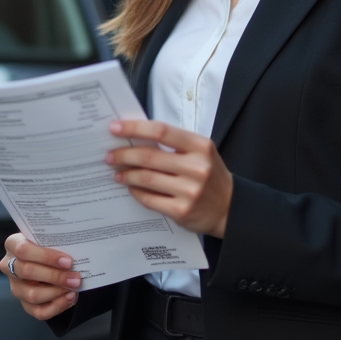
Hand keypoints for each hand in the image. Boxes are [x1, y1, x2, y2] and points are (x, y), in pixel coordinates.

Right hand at [0, 233, 79, 320]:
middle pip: (28, 272)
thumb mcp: (48, 238)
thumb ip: (55, 240)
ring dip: (57, 292)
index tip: (67, 261)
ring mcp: (16, 287)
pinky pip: (39, 311)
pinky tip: (70, 297)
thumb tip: (74, 247)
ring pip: (32, 294)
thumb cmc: (48, 245)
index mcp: (12, 244)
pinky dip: (57, 306)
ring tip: (73, 287)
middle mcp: (9, 266)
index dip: (46, 256)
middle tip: (75, 277)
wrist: (48, 260)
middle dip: (55, 276)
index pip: (23, 250)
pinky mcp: (25, 304)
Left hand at [106, 120, 232, 237]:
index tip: (115, 128)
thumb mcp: (200, 153)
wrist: (230, 208)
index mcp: (200, 146)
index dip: (135, 128)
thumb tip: (136, 137)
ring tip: (116, 172)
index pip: (162, 131)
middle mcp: (197, 167)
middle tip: (110, 155)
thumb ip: (174, 144)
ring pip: (146, 178)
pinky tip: (130, 187)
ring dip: (126, 174)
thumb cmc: (210, 175)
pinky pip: (150, 199)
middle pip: (149, 156)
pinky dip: (136, 192)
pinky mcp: (182, 210)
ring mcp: (190, 190)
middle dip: (124, 154)